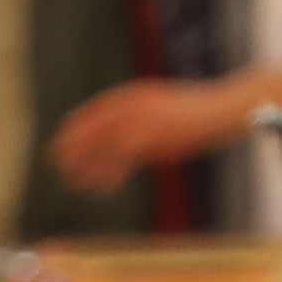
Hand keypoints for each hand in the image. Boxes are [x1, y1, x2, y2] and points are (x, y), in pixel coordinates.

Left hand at [51, 77, 252, 189]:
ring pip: (102, 146)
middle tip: (56, 161)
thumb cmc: (198, 111)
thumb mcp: (163, 105)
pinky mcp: (150, 141)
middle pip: (91, 127)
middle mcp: (133, 106)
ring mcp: (140, 122)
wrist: (224, 110)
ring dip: (85, 164)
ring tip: (72, 179)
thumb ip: (140, 113)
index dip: (75, 126)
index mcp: (135, 93)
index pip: (95, 110)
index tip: (61, 139)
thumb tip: (120, 130)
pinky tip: (101, 187)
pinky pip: (121, 161)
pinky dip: (109, 175)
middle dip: (72, 145)